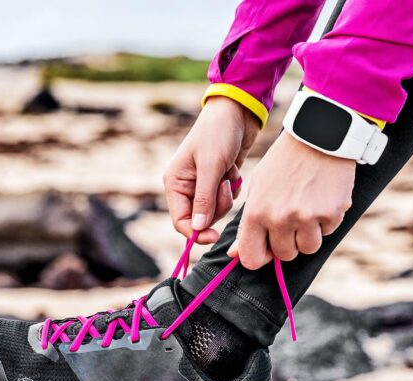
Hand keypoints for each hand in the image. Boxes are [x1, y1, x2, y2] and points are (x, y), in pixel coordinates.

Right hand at [163, 96, 259, 243]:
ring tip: (229, 172)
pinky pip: (227, 199)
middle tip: (225, 185)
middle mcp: (186, 187)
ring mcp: (203, 185)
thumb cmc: (219, 134)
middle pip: (201, 218)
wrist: (237, 113)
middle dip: (217, 206)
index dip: (195, 233)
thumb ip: (204, 199)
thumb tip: (197, 228)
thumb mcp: (211, 166)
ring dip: (227, 196)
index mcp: (175, 183)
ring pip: (216, 210)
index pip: (180, 221)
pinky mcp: (218, 181)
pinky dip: (233, 188)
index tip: (214, 236)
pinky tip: (233, 169)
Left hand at [228, 131, 355, 268]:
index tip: (266, 249)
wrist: (317, 136)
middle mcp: (280, 218)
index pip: (252, 258)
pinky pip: (328, 232)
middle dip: (287, 242)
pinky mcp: (332, 213)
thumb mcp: (258, 188)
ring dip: (308, 235)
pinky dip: (326, 221)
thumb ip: (246, 224)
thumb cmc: (283, 163)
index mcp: (256, 212)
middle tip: (291, 218)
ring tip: (307, 209)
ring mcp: (308, 217)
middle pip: (284, 255)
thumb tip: (235, 254)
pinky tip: (321, 198)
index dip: (260, 257)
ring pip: (308, 248)